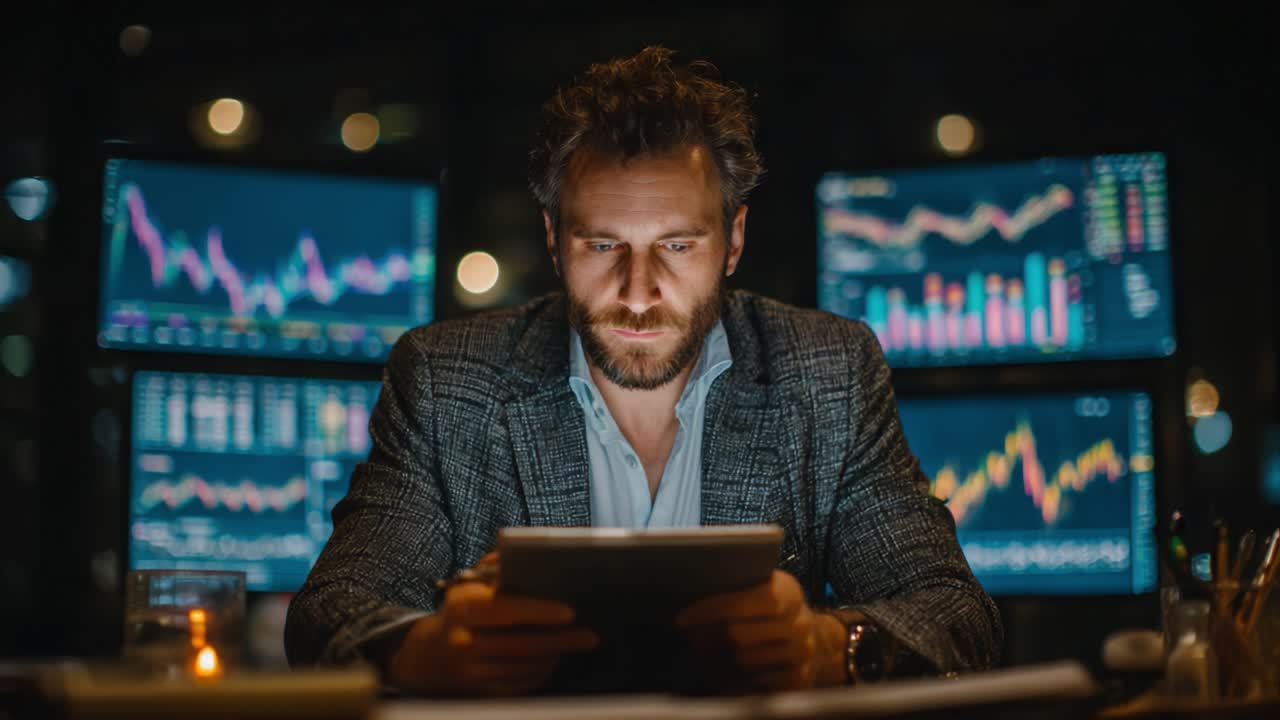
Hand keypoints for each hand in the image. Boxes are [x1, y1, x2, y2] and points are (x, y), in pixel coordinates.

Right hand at [387, 554, 598, 695]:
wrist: (426, 656)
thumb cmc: (460, 610)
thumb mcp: (470, 583)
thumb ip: (497, 566)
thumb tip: (529, 552)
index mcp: (462, 607)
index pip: (505, 609)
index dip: (540, 611)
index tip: (570, 612)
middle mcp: (463, 641)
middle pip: (522, 645)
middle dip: (561, 640)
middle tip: (590, 635)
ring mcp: (470, 672)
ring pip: (525, 667)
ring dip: (554, 655)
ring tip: (575, 642)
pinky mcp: (479, 694)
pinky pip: (520, 685)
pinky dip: (541, 672)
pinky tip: (552, 659)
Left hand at [675, 570, 843, 692]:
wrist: (818, 641)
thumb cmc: (776, 612)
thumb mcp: (765, 590)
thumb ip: (738, 589)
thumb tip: (691, 591)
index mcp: (787, 592)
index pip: (739, 603)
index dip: (706, 612)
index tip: (681, 620)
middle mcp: (799, 623)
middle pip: (736, 635)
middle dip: (704, 637)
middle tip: (686, 638)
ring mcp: (802, 653)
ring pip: (742, 661)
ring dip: (715, 660)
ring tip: (700, 653)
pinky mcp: (799, 679)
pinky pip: (755, 682)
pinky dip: (735, 678)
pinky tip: (723, 670)